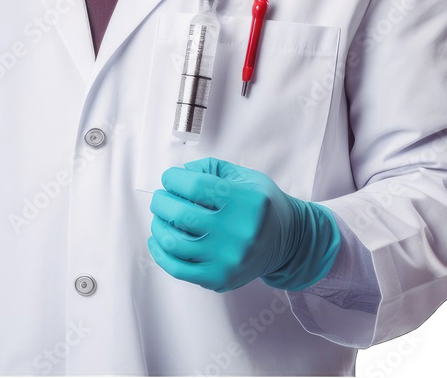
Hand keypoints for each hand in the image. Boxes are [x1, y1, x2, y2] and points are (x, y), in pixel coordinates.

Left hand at [147, 157, 339, 292]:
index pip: (195, 186)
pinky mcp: (220, 279)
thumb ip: (211, 169)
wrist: (289, 242)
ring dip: (158, 225)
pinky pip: (178, 269)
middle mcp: (237, 232)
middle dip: (162, 201)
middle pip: (181, 214)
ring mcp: (228, 259)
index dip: (174, 179)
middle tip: (161, 196)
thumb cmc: (263, 205)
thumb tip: (179, 173)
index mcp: (245, 201)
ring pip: (175, 242)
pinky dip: (160, 253)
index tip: (170, 178)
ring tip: (160, 216)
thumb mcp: (245, 177)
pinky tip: (157, 239)